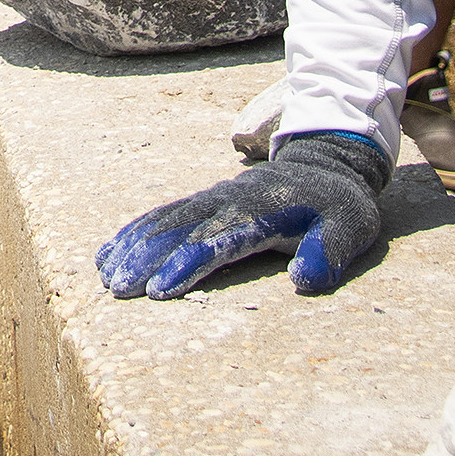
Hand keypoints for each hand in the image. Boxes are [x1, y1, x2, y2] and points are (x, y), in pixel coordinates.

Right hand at [95, 131, 387, 298]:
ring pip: (164, 220)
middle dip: (145, 259)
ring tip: (105, 274)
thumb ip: (328, 253)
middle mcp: (228, 201)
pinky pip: (163, 214)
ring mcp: (213, 198)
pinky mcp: (205, 201)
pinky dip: (135, 232)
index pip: (216, 241)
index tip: (160, 291)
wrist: (327, 164)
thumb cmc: (338, 207)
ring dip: (133, 245)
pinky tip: (111, 251)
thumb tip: (302, 281)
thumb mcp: (349, 228)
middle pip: (179, 230)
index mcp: (260, 211)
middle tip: (117, 289)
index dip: (186, 265)